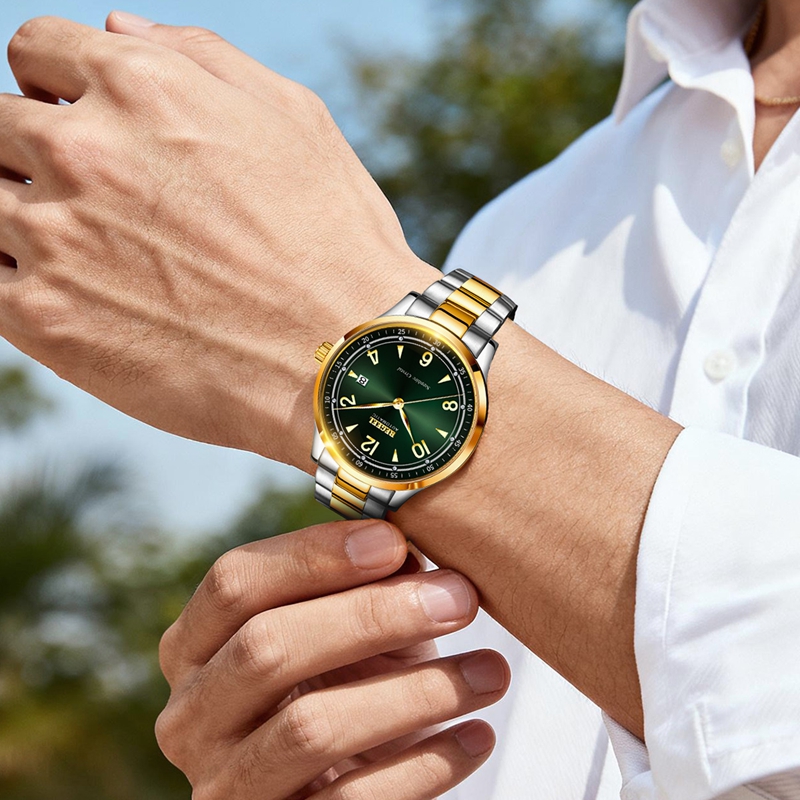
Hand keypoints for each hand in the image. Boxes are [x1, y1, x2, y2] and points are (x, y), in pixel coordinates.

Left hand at [0, 15, 436, 466]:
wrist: (345, 360)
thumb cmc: (335, 244)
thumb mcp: (296, 120)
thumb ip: (200, 58)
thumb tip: (119, 30)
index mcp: (141, 89)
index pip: (36, 52)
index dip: (57, 83)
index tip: (81, 117)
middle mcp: (83, 151)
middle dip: (33, 147)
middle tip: (91, 195)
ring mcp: (54, 237)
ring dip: (22, 214)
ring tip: (87, 251)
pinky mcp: (43, 319)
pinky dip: (14, 277)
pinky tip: (68, 292)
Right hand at [156, 519, 508, 797]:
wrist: (338, 786)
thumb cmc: (343, 684)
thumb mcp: (345, 632)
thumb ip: (363, 585)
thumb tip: (408, 550)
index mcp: (196, 646)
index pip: (236, 583)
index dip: (313, 556)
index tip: (394, 542)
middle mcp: (193, 715)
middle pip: (268, 647)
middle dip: (372, 616)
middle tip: (459, 600)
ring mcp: (226, 784)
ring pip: (311, 728)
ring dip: (416, 693)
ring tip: (491, 671)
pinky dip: (424, 765)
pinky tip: (476, 736)